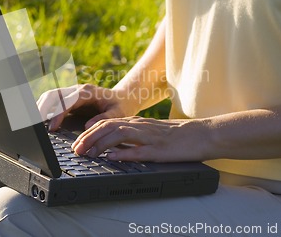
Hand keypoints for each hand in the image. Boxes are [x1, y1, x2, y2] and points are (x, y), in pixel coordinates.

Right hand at [36, 84, 138, 130]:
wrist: (124, 97)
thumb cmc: (121, 106)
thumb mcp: (118, 114)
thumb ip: (104, 118)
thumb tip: (87, 126)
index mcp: (88, 92)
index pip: (68, 101)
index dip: (58, 113)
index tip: (52, 128)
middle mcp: (77, 90)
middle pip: (54, 94)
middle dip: (43, 108)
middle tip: (35, 124)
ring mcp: (72, 94)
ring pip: (51, 96)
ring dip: (41, 107)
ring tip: (34, 123)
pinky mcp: (69, 99)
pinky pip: (53, 101)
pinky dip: (45, 108)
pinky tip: (39, 120)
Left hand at [71, 117, 208, 161]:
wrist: (204, 134)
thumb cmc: (178, 136)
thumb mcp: (150, 134)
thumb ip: (132, 138)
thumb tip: (111, 148)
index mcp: (137, 123)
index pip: (106, 123)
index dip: (88, 132)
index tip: (76, 143)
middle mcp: (140, 126)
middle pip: (108, 126)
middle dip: (88, 137)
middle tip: (75, 149)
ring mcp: (150, 137)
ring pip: (119, 135)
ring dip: (100, 144)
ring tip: (88, 153)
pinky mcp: (161, 149)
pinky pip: (140, 150)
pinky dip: (124, 153)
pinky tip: (112, 158)